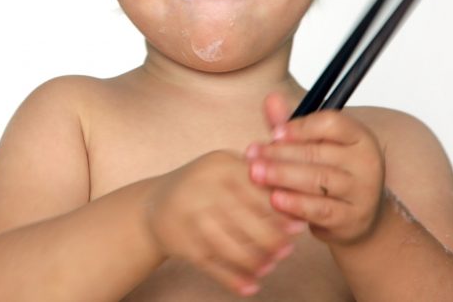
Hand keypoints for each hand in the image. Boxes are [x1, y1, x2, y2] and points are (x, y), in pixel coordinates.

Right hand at [146, 150, 302, 295]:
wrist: (154, 205)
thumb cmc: (203, 185)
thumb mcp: (224, 168)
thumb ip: (256, 178)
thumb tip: (297, 203)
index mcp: (221, 166)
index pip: (259, 191)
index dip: (281, 212)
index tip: (298, 227)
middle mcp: (203, 189)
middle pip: (248, 222)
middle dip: (273, 241)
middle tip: (286, 251)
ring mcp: (191, 218)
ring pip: (233, 248)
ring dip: (257, 263)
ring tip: (270, 267)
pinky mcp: (183, 244)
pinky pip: (214, 267)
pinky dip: (235, 281)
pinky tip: (251, 286)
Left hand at [246, 93, 385, 245]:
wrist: (356, 216)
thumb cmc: (330, 171)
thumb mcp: (313, 144)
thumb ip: (290, 124)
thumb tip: (271, 99)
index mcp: (358, 137)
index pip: (333, 123)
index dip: (301, 127)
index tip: (274, 132)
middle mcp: (366, 162)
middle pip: (319, 152)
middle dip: (280, 153)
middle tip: (251, 155)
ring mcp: (362, 192)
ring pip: (319, 180)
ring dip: (283, 176)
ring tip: (256, 174)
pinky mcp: (352, 218)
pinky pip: (321, 210)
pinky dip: (296, 204)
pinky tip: (275, 199)